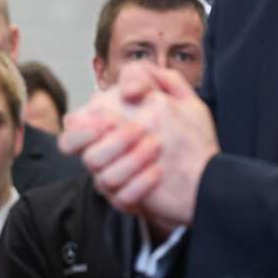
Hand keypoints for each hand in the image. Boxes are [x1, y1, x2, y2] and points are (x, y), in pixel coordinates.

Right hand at [60, 64, 218, 230]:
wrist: (206, 172)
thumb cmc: (184, 132)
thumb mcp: (174, 94)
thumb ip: (147, 76)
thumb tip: (127, 89)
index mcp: (105, 127)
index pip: (71, 127)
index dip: (83, 125)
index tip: (111, 118)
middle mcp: (101, 154)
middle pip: (76, 153)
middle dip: (106, 139)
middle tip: (140, 130)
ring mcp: (111, 180)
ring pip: (102, 176)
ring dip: (132, 159)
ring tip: (158, 146)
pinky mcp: (126, 201)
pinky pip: (121, 198)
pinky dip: (141, 183)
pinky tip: (159, 171)